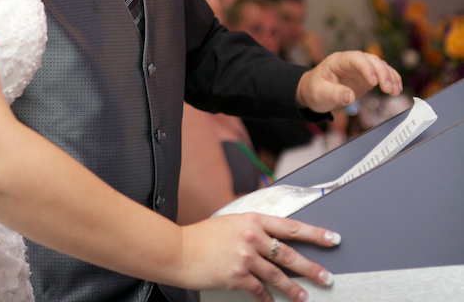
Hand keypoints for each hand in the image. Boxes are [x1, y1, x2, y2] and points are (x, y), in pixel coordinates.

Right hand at [180, 213, 338, 300]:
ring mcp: (245, 257)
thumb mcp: (231, 223)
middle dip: (311, 268)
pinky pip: (260, 290)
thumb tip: (273, 239)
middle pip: (289, 254)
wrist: (180, 250)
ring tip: (305, 296)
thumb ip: (253, 229)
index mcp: (252, 219)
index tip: (332, 238)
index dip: (314, 233)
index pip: (290, 226)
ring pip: (278, 275)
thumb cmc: (203, 236)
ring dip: (294, 288)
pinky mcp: (238, 276)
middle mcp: (251, 236)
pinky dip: (268, 298)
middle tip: (327, 277)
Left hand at [295, 51, 402, 112]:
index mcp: (338, 61)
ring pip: (379, 65)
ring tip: (394, 91)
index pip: (355, 58)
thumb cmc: (315, 89)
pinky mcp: (366, 78)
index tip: (374, 81)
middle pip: (371, 60)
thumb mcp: (320, 93)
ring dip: (390, 76)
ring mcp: (360, 69)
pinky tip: (397, 89)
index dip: (366, 67)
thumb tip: (349, 97)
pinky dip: (391, 80)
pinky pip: (382, 75)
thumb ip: (334, 94)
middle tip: (388, 89)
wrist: (314, 91)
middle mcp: (351, 62)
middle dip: (382, 73)